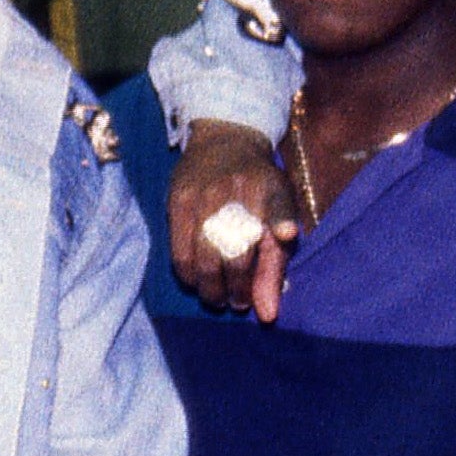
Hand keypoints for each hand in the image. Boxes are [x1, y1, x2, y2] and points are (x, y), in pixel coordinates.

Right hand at [169, 121, 301, 322]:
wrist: (226, 140)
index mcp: (271, 190)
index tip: (263, 296)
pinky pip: (179, 252)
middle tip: (236, 302)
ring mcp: (205, 196)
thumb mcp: (277, 216)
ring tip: (216, 298)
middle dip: (235, 290)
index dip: (273, 256)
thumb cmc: (258, 188)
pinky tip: (195, 281)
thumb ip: (274, 265)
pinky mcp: (178, 200)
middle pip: (235, 255)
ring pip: (204, 258)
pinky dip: (187, 274)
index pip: (277, 220)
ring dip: (209, 288)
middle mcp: (238, 191)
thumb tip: (267, 314)